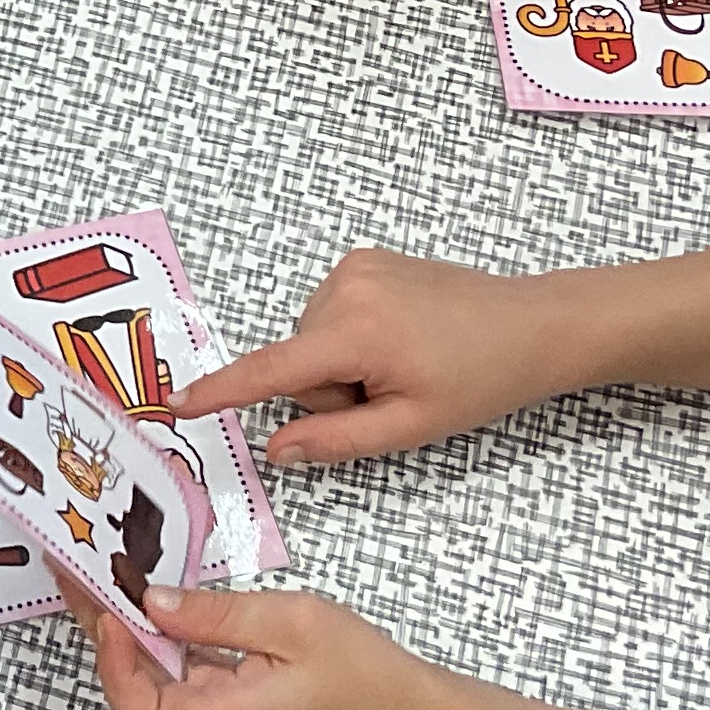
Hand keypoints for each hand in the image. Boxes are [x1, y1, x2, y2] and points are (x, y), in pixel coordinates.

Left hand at [61, 581, 453, 709]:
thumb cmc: (366, 677)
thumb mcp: (292, 624)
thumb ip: (218, 615)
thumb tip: (153, 601)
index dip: (113, 664)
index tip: (110, 610)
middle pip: (137, 694)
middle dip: (105, 633)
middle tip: (84, 573)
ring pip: (157, 681)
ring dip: (130, 632)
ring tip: (107, 576)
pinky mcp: (234, 706)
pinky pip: (185, 674)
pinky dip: (164, 637)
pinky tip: (157, 598)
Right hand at [174, 246, 589, 464]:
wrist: (531, 325)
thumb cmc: (481, 378)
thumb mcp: (411, 427)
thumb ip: (337, 441)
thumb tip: (277, 449)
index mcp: (358, 333)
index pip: (273, 370)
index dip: (223, 391)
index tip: (178, 404)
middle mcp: (346, 289)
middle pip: (299, 364)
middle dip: (333, 391)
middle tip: (393, 394)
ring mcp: (354, 268)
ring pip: (311, 343)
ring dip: (344, 365)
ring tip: (403, 364)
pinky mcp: (363, 261)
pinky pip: (329, 315)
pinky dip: (351, 336)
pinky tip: (398, 339)